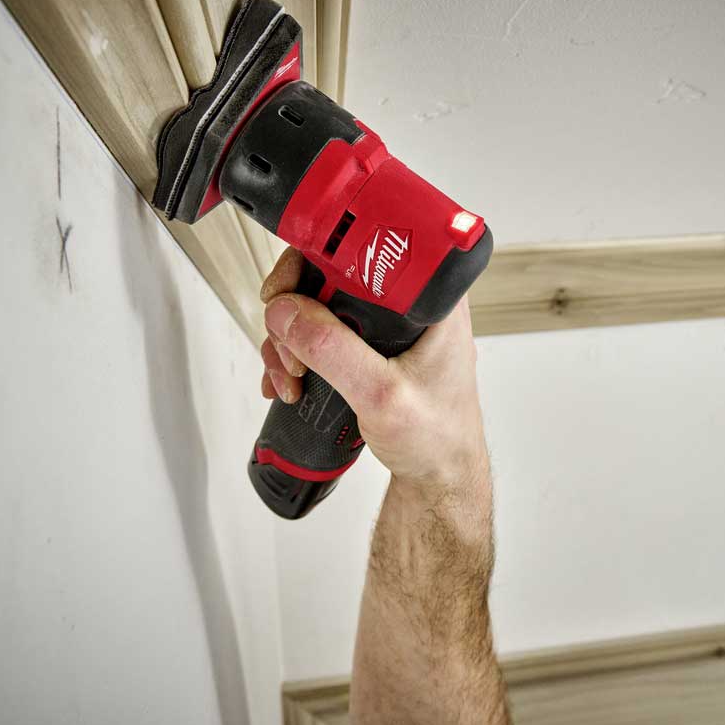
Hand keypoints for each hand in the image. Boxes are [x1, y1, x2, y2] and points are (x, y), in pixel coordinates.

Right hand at [258, 248, 488, 495]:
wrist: (437, 478)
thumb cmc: (437, 438)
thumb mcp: (382, 396)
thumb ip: (334, 352)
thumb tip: (287, 312)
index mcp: (429, 298)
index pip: (365, 246)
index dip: (317, 256)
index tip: (288, 288)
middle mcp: (407, 304)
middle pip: (330, 274)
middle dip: (294, 309)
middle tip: (286, 344)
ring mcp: (386, 327)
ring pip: (318, 307)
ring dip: (290, 339)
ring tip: (292, 377)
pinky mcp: (369, 348)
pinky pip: (321, 334)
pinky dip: (297, 354)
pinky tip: (292, 381)